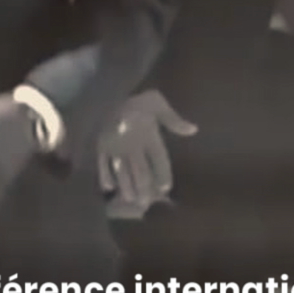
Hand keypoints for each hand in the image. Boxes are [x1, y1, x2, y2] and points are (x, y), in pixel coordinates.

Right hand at [98, 89, 197, 216]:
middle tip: (146, 203)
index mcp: (147, 136)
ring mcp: (114, 147)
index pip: (158, 160)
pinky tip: (108, 187)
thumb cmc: (133, 98)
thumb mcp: (156, 102)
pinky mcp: (100, 145)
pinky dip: (104, 175)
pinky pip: (101, 163)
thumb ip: (173, 119)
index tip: (166, 188)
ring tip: (131, 199)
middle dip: (144, 187)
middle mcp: (132, 145)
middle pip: (139, 170)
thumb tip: (193, 130)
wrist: (104, 89)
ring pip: (122, 171)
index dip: (163, 174)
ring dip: (126, 186)